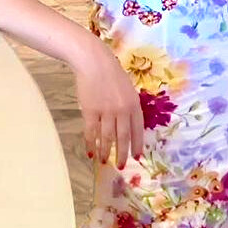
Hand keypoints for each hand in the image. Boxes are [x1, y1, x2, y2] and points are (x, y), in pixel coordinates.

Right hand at [73, 38, 144, 168]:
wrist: (93, 62)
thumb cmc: (111, 73)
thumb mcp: (128, 89)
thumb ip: (129, 106)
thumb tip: (129, 125)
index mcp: (134, 104)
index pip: (138, 129)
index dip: (137, 144)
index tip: (137, 156)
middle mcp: (122, 110)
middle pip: (123, 137)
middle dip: (122, 154)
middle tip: (120, 165)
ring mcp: (106, 111)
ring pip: (107, 138)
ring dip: (105, 151)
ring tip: (104, 161)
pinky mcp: (90, 111)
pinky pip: (91, 132)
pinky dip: (91, 144)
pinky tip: (91, 152)